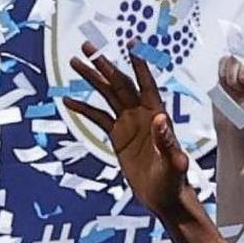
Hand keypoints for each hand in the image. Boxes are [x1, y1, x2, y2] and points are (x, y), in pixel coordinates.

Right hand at [65, 46, 192, 215]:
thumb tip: (159, 117)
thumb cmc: (174, 182)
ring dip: (92, 79)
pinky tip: (69, 101)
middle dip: (105, 65)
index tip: (130, 44)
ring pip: (108, 95)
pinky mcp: (118, 136)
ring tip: (76, 62)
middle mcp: (142, 115)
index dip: (139, 65)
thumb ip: (167, 141)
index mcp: (157, 115)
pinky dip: (84, 109)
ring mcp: (129, 124)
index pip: (147, 85)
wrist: (164, 199)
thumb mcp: (173, 164)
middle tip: (88, 48)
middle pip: (120, 84)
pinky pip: (99, 118)